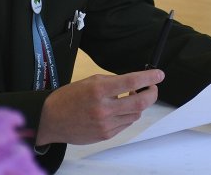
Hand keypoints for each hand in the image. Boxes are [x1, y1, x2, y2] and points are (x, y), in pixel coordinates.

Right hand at [36, 69, 163, 145]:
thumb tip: (134, 83)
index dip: (149, 78)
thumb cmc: (69, 97)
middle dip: (151, 93)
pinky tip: (117, 110)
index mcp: (99, 90)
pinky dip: (126, 116)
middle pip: (140, 102)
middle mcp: (104, 108)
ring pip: (135, 115)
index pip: (131, 82)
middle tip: (152, 87)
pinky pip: (125, 124)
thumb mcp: (90, 81)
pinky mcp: (105, 135)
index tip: (159, 75)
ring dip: (138, 105)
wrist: (51, 120)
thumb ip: (113, 82)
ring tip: (128, 98)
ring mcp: (105, 124)